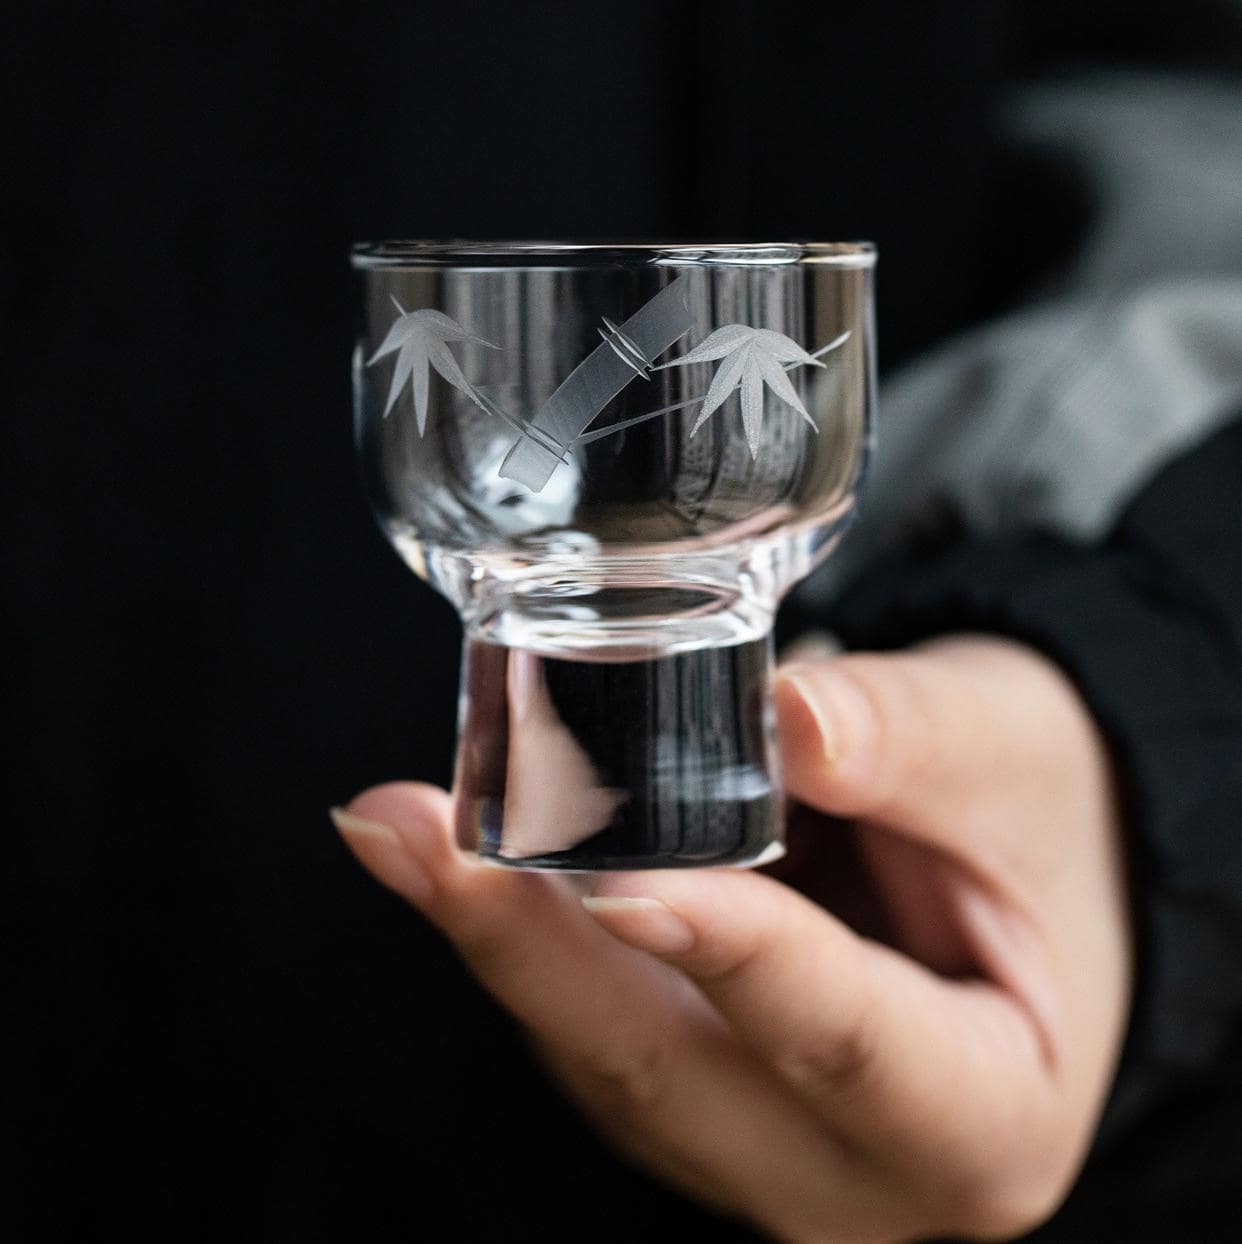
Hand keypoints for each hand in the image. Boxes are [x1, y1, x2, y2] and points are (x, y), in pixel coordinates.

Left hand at [332, 635, 1131, 1241]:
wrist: (1020, 853)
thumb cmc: (1042, 819)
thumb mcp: (1011, 755)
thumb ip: (907, 739)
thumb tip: (784, 718)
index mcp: (981, 1119)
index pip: (840, 1039)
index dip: (727, 952)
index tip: (609, 875)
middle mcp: (850, 1171)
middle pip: (669, 1073)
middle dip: (528, 949)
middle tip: (410, 833)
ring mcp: (754, 1144)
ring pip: (604, 1056)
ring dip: (501, 938)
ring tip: (408, 825)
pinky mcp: (691, 1087)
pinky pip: (589, 1021)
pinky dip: (524, 935)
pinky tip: (465, 853)